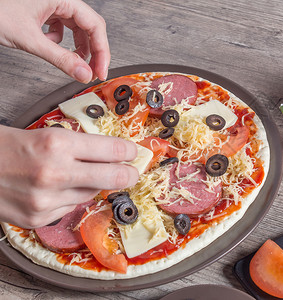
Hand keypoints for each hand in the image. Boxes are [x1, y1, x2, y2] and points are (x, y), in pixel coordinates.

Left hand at [0, 0, 109, 82]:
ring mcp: (51, 3)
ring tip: (71, 62)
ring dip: (75, 48)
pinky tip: (47, 44)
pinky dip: (57, 41)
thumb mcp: (30, 39)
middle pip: (88, 27)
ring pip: (75, 29)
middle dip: (91, 52)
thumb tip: (83, 74)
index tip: (100, 71)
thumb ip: (60, 59)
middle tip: (92, 72)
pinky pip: (60, 28)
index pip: (95, 26)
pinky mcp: (42, 10)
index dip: (102, 51)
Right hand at [0, 126, 138, 227]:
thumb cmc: (6, 147)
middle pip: (114, 177)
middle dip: (129, 173)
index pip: (113, 150)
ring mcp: (46, 200)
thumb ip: (80, 147)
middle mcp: (54, 174)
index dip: (130, 151)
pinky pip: (71, 207)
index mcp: (57, 144)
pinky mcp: (38, 218)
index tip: (135, 152)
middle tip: (133, 171)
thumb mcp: (45, 135)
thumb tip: (113, 155)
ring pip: (92, 193)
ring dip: (91, 184)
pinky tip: (54, 188)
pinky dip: (69, 197)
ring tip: (73, 173)